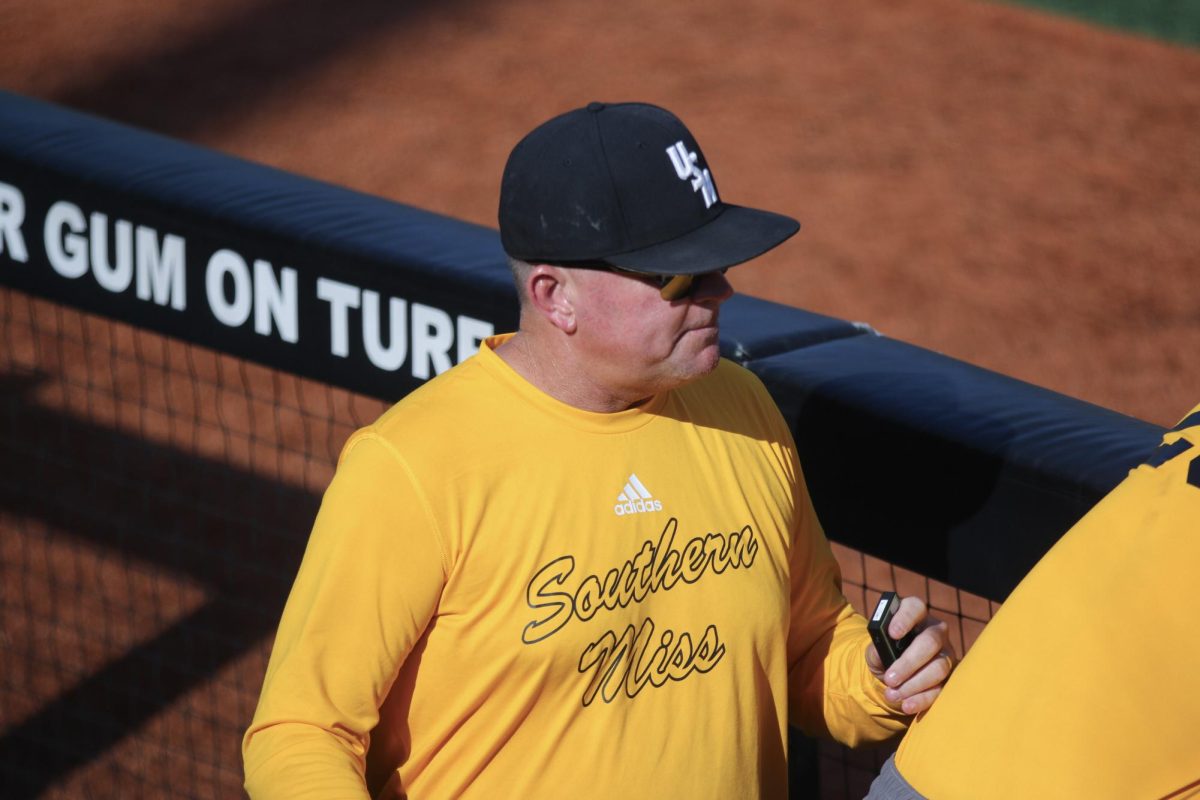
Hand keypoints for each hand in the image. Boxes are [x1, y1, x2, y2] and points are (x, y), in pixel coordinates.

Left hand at [865, 596, 955, 714]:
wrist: (893, 675)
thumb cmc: (885, 655)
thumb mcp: (875, 651)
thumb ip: (875, 651)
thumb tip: (881, 656)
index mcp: (915, 616)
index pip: (915, 608)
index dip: (905, 618)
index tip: (892, 633)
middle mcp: (935, 631)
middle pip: (930, 641)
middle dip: (909, 662)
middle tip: (889, 679)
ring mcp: (946, 654)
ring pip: (939, 667)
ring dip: (914, 684)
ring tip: (892, 695)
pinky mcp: (950, 677)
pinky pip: (942, 689)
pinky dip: (923, 699)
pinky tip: (906, 705)